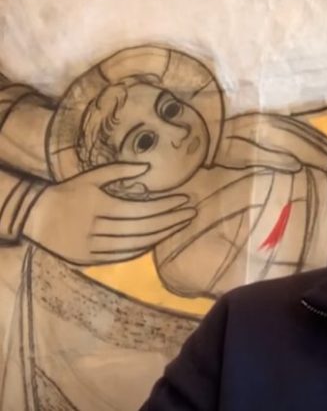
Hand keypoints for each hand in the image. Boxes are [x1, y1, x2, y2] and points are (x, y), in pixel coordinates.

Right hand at [22, 163, 197, 264]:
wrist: (34, 217)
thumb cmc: (68, 192)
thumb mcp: (90, 177)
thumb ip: (119, 170)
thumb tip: (148, 168)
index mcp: (98, 206)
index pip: (142, 208)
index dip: (165, 206)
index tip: (185, 199)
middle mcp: (96, 228)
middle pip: (144, 228)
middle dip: (171, 220)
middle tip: (191, 213)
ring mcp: (93, 247)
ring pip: (136, 244)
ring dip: (162, 235)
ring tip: (180, 224)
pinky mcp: (91, 260)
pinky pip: (124, 255)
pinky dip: (144, 248)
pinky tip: (159, 238)